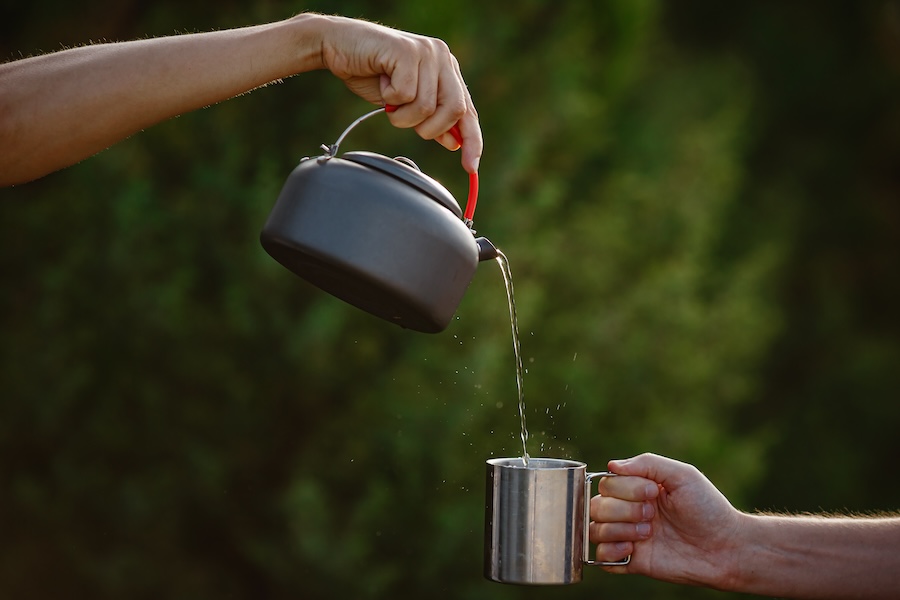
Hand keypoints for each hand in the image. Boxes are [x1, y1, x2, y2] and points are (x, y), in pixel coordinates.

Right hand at [316, 16, 481, 172]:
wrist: (339, 45)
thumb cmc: (372, 74)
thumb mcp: (406, 104)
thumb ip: (431, 119)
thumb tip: (454, 143)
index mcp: (447, 70)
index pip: (468, 110)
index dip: (473, 140)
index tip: (471, 168)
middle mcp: (442, 57)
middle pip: (454, 110)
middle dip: (430, 128)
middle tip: (405, 119)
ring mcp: (426, 52)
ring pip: (426, 107)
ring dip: (401, 114)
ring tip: (389, 99)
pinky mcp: (407, 51)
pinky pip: (405, 95)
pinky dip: (390, 98)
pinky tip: (382, 82)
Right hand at [589, 453, 745, 588]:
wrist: (726, 548)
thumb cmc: (708, 508)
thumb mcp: (682, 475)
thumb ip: (647, 463)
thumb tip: (611, 466)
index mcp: (638, 489)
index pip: (607, 483)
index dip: (625, 489)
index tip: (653, 494)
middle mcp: (629, 511)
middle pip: (596, 506)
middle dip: (623, 510)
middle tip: (652, 515)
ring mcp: (629, 536)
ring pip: (595, 530)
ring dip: (618, 530)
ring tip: (647, 534)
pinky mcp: (632, 561)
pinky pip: (600, 557)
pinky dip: (610, 552)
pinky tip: (633, 549)